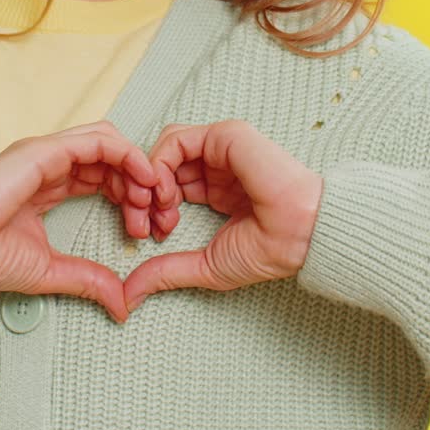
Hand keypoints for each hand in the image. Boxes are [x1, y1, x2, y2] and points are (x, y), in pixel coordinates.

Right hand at [0, 122, 157, 322]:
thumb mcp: (49, 272)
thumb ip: (87, 280)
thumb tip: (122, 303)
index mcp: (52, 184)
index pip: (105, 178)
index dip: (133, 197)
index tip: (149, 229)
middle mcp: (52, 164)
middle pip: (114, 159)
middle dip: (143, 183)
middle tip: (161, 214)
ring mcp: (49, 153)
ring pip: (110, 142)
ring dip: (139, 166)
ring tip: (153, 198)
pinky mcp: (45, 150)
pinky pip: (97, 140)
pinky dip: (126, 154)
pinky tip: (142, 178)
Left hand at [123, 120, 323, 312]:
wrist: (300, 234)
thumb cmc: (267, 251)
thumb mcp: (205, 266)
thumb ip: (166, 272)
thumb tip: (129, 293)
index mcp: (216, 190)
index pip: (168, 186)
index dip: (150, 209)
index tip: (149, 236)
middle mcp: (217, 167)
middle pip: (162, 166)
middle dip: (145, 196)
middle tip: (146, 225)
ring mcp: (220, 149)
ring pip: (164, 150)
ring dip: (150, 179)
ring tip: (157, 208)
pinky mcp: (225, 136)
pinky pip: (176, 139)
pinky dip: (159, 162)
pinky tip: (163, 191)